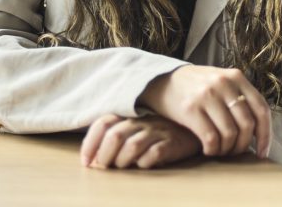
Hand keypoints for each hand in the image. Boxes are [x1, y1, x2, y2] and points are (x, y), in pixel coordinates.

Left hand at [80, 114, 201, 168]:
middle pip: (115, 136)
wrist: (193, 129)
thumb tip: (92, 159)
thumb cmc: (158, 132)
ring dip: (122, 161)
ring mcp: (158, 130)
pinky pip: (153, 155)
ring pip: (132, 147)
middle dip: (105, 156)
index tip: (87, 162)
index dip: (90, 144)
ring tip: (124, 166)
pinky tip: (144, 164)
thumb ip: (115, 137)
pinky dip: (144, 163)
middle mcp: (143, 120)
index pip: (103, 123)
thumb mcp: (136, 129)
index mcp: (130, 115)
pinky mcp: (172, 142)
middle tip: (106, 167)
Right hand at [138, 65, 270, 158]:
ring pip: (229, 133)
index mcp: (237, 77)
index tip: (262, 152)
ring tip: (220, 150)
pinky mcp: (190, 109)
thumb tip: (259, 130)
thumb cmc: (198, 86)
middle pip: (247, 124)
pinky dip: (212, 149)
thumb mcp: (222, 82)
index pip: (261, 109)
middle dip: (243, 145)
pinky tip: (208, 150)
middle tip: (235, 153)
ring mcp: (207, 96)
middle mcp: (224, 84)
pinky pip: (210, 138)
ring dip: (227, 149)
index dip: (266, 135)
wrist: (163, 79)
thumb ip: (240, 97)